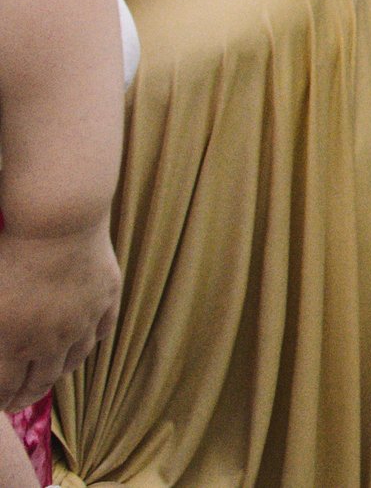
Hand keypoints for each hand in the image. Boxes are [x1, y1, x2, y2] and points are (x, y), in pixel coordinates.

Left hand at [0, 218, 118, 412]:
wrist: (57, 223)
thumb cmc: (9, 255)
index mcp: (16, 344)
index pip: (8, 387)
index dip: (3, 399)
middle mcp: (53, 341)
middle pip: (43, 380)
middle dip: (28, 395)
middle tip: (20, 401)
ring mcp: (84, 321)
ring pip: (74, 359)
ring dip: (59, 371)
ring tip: (49, 374)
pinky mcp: (106, 299)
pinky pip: (101, 331)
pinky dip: (89, 342)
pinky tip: (81, 342)